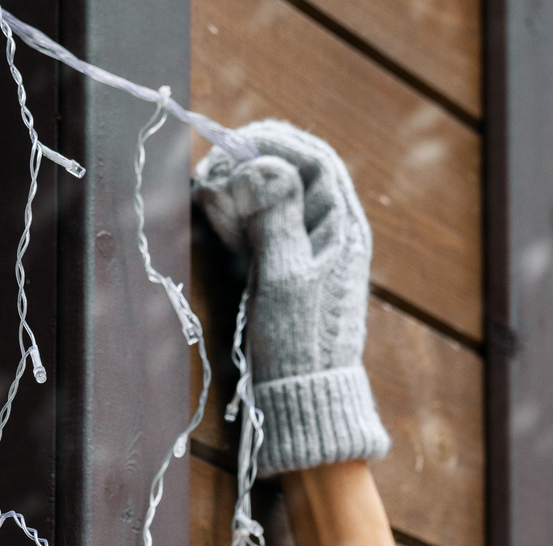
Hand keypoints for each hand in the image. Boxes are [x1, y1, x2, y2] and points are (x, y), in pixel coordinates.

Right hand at [193, 121, 389, 476]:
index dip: (275, 141)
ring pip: (274, 198)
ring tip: (210, 195)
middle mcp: (329, 232)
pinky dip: (238, 217)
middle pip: (294, 173)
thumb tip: (264, 162)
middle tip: (214, 168)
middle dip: (252, 162)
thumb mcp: (285, 274)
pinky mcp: (285, 269)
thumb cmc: (300, 340)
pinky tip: (216, 222)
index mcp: (343, 226)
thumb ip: (277, 214)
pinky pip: (262, 227)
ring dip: (241, 188)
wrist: (302, 396)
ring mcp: (306, 250)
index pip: (315, 160)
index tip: (235, 141)